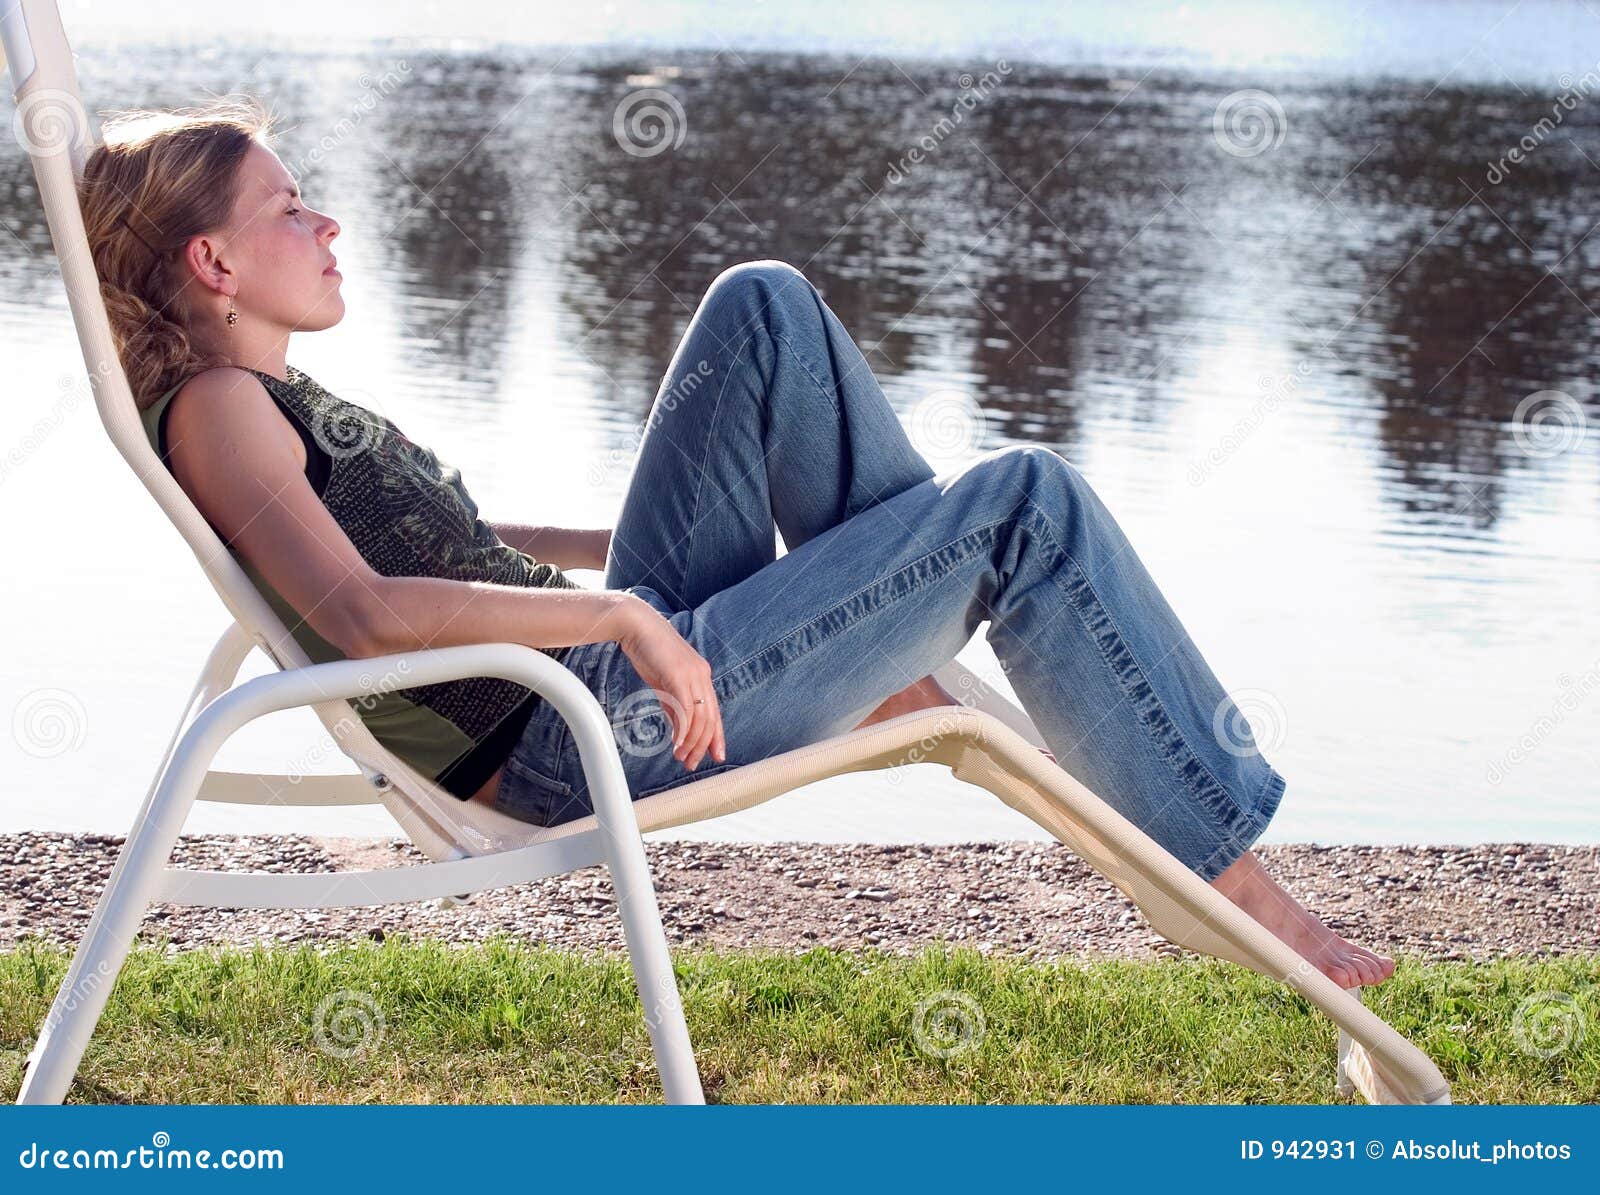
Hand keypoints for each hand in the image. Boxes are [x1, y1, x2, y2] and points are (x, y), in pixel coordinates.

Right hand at [615, 600, 725, 770]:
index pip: (714, 712)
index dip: (716, 736)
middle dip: (703, 745)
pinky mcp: (679, 675)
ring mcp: (693, 674)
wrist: (636, 625)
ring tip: (681, 756)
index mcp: (701, 676)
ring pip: (700, 717)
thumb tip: (679, 729)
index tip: (715, 755)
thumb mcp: (664, 682)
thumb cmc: (648, 651)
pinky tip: (677, 742)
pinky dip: (683, 729)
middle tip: (692, 763)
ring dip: (691, 741)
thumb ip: (673, 704)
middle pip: (710, 718)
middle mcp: (702, 675)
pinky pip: (686, 708)